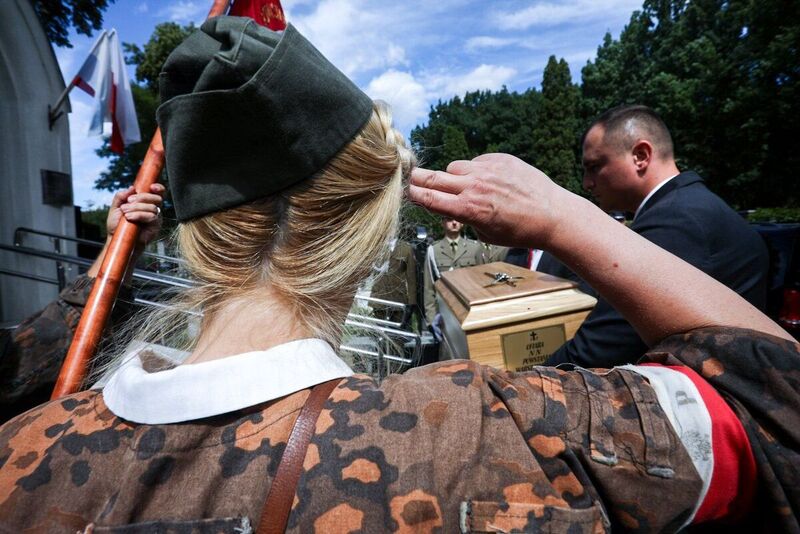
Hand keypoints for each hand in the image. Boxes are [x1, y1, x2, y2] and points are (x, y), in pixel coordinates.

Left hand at [106, 184, 164, 247]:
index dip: (158, 188)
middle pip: (157, 198)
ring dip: (137, 208)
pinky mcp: (156, 227)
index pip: (158, 193)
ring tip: (125, 213)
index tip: (152, 187)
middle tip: (128, 201)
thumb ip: (121, 196)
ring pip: (153, 207)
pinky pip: (152, 217)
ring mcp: (156, 218)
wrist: (118, 239)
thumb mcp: (115, 208)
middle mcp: (153, 209)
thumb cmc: (117, 224)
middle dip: (142, 197)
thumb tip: (131, 188)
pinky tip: (130, 218)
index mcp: (145, 202)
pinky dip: (139, 215)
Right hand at [408, 154, 570, 248]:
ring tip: (467, 187)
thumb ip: (464, 219)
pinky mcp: (500, 159)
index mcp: (467, 209)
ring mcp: (487, 170)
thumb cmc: (520, 231)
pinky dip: (477, 170)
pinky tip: (491, 182)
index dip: (413, 194)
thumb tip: (450, 209)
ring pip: (455, 167)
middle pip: (433, 177)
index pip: (428, 198)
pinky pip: (477, 161)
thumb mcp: (486, 233)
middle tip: (412, 177)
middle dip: (419, 178)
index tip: (406, 191)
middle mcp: (474, 187)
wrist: (552, 215)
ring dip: (453, 176)